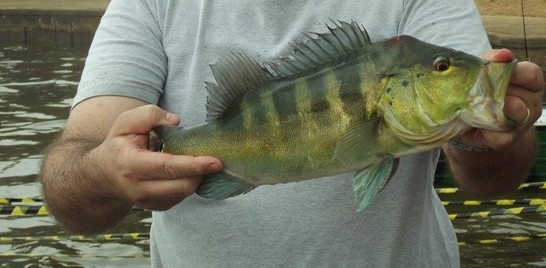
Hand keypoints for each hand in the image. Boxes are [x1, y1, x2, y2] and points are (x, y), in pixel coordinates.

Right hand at [89, 105, 222, 210]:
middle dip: (202, 173)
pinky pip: (181, 197)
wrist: (102, 176)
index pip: (167, 167)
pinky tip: (188, 171)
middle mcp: (139, 188)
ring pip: (184, 193)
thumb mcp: (125, 122)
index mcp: (130, 164)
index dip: (193, 165)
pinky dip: (189, 183)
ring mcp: (148, 202)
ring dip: (197, 178)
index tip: (215, 162)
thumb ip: (149, 115)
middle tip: (215, 159)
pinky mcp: (157, 207)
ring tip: (199, 162)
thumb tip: (176, 122)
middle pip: (181, 186)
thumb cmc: (118, 145)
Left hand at [457, 49, 544, 149]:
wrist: (466, 119)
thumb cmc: (480, 89)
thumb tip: (503, 54)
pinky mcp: (506, 138)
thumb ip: (491, 59)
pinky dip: (487, 133)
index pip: (531, 74)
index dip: (514, 72)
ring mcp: (521, 123)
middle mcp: (530, 102)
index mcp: (529, 82)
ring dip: (499, 112)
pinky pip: (500, 137)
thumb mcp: (483, 71)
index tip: (495, 70)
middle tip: (487, 92)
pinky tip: (478, 127)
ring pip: (517, 117)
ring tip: (484, 107)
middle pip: (524, 98)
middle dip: (503, 94)